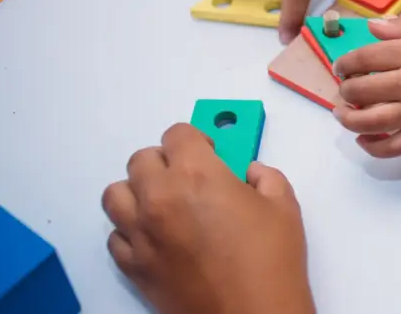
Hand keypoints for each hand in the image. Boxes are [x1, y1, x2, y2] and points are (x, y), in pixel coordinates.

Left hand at [102, 124, 312, 313]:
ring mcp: (141, 233)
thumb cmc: (272, 262)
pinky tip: (156, 236)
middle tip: (189, 178)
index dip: (195, 139)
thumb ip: (265, 176)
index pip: (177, 134)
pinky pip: (115, 235)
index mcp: (197, 174)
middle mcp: (159, 197)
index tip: (209, 153)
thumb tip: (250, 172)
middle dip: (166, 162)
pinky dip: (130, 230)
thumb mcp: (284, 206)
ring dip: (138, 191)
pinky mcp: (134, 265)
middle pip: (142, 160)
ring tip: (162, 203)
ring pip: (116, 194)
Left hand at [331, 18, 400, 157]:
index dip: (344, 64)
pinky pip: (393, 148)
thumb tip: (369, 26)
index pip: (364, 59)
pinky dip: (373, 148)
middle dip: (345, 91)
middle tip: (346, 89)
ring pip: (371, 123)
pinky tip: (362, 139)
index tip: (341, 68)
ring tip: (342, 114)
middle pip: (361, 91)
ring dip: (348, 120)